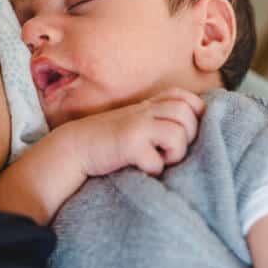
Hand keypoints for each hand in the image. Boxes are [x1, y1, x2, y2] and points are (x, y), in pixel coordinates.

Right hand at [66, 88, 205, 177]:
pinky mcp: (129, 144)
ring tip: (158, 160)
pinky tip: (140, 168)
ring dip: (174, 154)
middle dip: (188, 135)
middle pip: (187, 113)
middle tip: (170, 150)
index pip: (184, 97)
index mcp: (147, 105)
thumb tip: (190, 132)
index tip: (186, 130)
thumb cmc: (106, 142)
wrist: (73, 149)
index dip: (195, 112)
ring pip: (179, 134)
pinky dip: (152, 170)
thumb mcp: (132, 122)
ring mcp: (137, 125)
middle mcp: (144, 110)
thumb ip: (155, 120)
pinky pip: (158, 161)